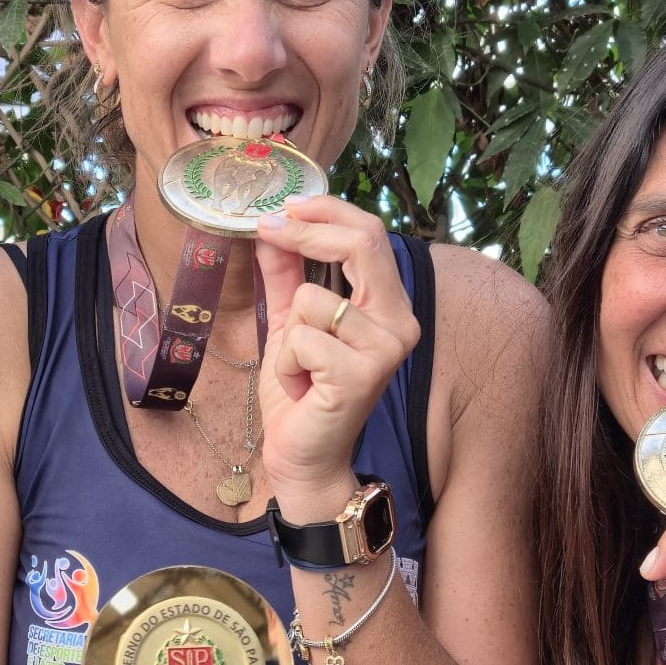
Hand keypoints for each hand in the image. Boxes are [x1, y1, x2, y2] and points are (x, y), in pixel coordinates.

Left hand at [252, 195, 418, 518]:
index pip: (370, 234)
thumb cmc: (303, 393)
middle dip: (305, 232)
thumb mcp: (290, 322)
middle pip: (361, 244)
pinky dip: (288, 361)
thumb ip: (287, 274)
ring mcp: (385, 349)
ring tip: (300, 366)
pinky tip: (302, 386)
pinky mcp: (361, 375)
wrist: (303, 457)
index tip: (282, 207)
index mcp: (389, 305)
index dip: (325, 212)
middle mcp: (399, 323)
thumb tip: (273, 226)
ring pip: (314, 299)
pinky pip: (303, 338)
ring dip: (289, 333)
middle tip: (267, 227)